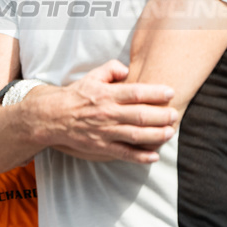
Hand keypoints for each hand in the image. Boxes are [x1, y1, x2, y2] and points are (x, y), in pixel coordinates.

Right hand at [39, 60, 175, 163]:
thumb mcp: (91, 77)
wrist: (52, 117)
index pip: (136, 93)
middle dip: (162, 116)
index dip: (156, 93)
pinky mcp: (101, 147)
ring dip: (156, 135)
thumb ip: (110, 69)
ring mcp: (105, 131)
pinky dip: (140, 156)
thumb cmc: (75, 96)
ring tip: (170, 132)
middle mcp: (108, 113)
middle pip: (141, 115)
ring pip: (136, 135)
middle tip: (174, 115)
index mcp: (106, 95)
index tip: (170, 93)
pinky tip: (154, 156)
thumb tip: (127, 69)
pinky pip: (124, 153)